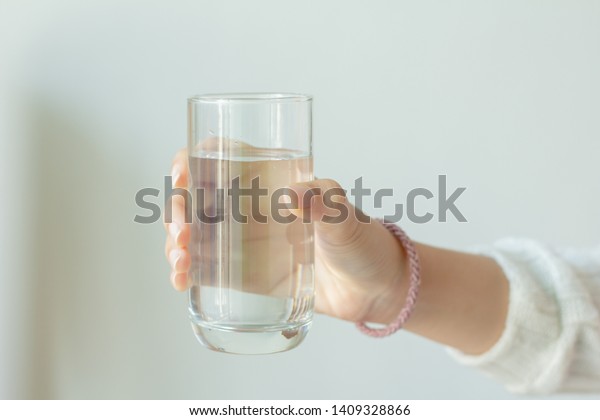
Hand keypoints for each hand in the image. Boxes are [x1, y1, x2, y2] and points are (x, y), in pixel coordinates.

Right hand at [164, 148, 407, 324]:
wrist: (373, 289)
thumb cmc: (364, 241)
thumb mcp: (347, 217)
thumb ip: (327, 203)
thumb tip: (295, 194)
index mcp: (268, 182)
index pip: (218, 158)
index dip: (191, 160)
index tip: (183, 175)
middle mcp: (248, 208)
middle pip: (194, 197)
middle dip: (176, 211)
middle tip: (183, 234)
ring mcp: (242, 242)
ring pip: (193, 234)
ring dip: (175, 244)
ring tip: (181, 264)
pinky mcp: (243, 275)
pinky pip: (206, 269)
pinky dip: (187, 272)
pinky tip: (181, 280)